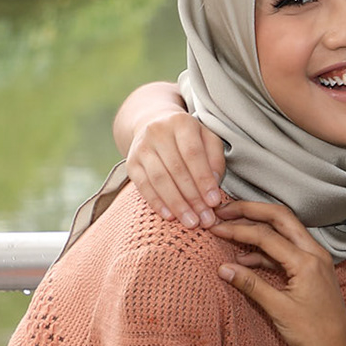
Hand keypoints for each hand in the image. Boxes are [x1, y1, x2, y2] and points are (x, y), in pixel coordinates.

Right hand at [126, 108, 226, 227]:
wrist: (153, 123)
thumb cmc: (189, 137)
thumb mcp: (207, 138)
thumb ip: (215, 158)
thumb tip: (214, 183)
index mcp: (181, 123)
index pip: (193, 154)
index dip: (204, 179)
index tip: (214, 201)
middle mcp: (158, 132)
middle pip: (176, 169)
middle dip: (193, 198)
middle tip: (206, 219)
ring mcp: (141, 147)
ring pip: (159, 179)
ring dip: (176, 204)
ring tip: (191, 222)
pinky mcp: (130, 163)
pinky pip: (143, 186)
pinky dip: (157, 203)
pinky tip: (170, 216)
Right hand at [211, 200, 345, 345]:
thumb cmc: (312, 333)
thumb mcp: (278, 309)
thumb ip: (251, 285)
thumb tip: (223, 268)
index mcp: (307, 261)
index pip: (267, 235)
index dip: (238, 228)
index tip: (215, 227)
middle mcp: (315, 253)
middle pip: (281, 218)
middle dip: (251, 211)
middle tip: (224, 210)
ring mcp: (316, 260)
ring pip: (285, 231)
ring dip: (258, 228)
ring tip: (230, 230)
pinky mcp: (313, 269)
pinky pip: (287, 250)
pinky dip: (265, 250)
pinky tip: (244, 259)